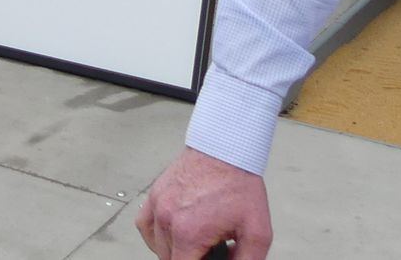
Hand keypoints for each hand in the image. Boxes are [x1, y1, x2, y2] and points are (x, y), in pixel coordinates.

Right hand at [137, 146, 272, 258]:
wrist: (225, 151)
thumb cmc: (239, 186)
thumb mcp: (257, 234)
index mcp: (188, 232)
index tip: (210, 258)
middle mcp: (167, 218)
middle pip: (168, 259)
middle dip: (190, 258)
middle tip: (211, 250)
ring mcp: (158, 204)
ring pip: (156, 245)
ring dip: (173, 251)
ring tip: (195, 245)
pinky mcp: (155, 193)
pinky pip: (144, 224)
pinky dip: (155, 235)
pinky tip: (172, 234)